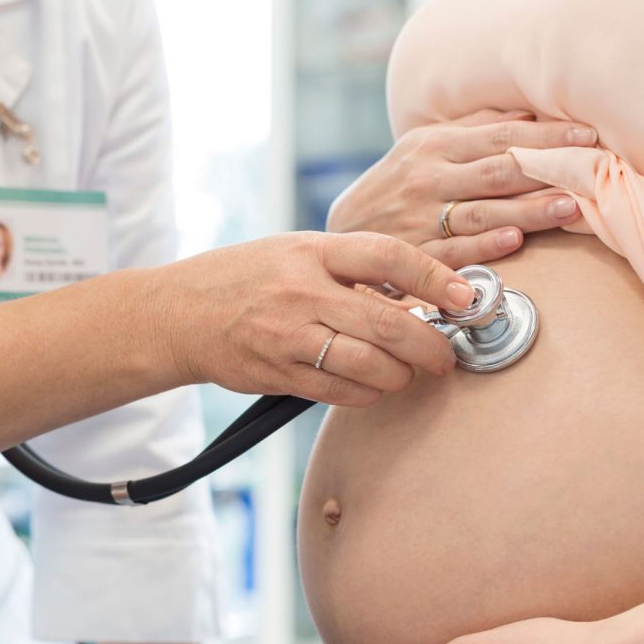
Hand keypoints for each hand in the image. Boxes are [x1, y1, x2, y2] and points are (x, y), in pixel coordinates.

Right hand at [157, 231, 474, 406]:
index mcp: (312, 250)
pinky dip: (370, 393)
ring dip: (402, 375)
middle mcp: (302, 291)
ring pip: (370, 366)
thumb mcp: (298, 252)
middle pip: (388, 324)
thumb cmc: (248, 277)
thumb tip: (419, 295)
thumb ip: (353, 269)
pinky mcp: (278, 373)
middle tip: (446, 356)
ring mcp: (288, 335)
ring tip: (409, 372)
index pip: (388, 256)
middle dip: (431, 346)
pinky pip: (341, 393)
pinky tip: (374, 385)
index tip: (465, 296)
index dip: (435, 278)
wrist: (178, 313)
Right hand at [328, 110, 597, 267]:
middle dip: (546, 169)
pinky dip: (486, 246)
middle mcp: (428, 179)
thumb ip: (472, 132)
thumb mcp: (423, 148)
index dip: (546, 136)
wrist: (343, 232)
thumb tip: (526, 117)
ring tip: (568, 209)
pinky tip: (515, 242)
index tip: (586, 135)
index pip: (500, 137)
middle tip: (588, 170)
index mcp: (434, 146)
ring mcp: (421, 218)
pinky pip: (455, 251)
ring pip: (483, 211)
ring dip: (528, 211)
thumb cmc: (394, 187)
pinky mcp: (416, 256)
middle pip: (497, 171)